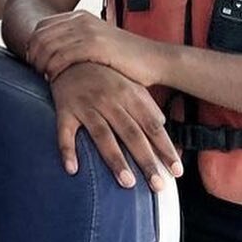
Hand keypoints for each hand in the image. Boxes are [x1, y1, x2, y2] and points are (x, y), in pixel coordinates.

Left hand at [28, 10, 161, 86]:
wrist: (155, 59)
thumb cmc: (125, 57)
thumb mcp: (97, 41)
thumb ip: (76, 40)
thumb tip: (52, 51)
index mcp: (79, 16)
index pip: (42, 25)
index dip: (33, 42)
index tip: (33, 59)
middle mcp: (80, 20)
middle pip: (42, 35)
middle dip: (34, 53)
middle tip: (34, 70)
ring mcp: (88, 31)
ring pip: (49, 46)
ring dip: (41, 62)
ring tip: (43, 76)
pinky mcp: (95, 46)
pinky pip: (62, 56)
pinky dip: (54, 68)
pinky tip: (54, 78)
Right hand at [48, 61, 181, 190]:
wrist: (68, 57)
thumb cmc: (103, 75)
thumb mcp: (128, 83)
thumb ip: (146, 103)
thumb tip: (162, 126)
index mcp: (127, 94)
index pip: (151, 125)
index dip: (165, 148)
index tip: (176, 171)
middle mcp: (107, 100)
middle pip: (130, 133)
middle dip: (145, 160)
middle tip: (157, 185)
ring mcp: (85, 105)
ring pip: (102, 135)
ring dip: (115, 159)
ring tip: (127, 182)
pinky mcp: (64, 109)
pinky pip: (65, 132)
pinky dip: (67, 150)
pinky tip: (72, 169)